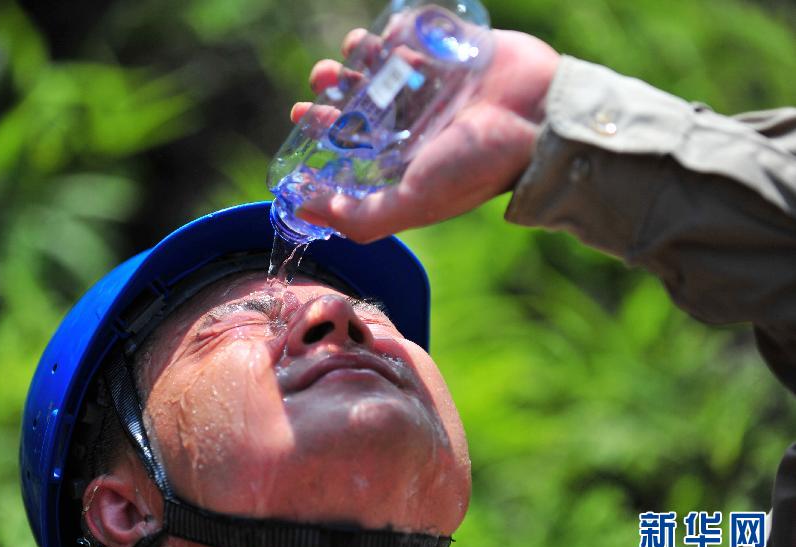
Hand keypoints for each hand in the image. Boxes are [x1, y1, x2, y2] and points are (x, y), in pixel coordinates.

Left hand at [291, 28, 559, 242]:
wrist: (539, 118)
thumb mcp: (413, 202)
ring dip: (360, 56)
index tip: (302, 113)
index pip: (354, 144)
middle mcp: (419, 124)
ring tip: (352, 50)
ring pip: (385, 66)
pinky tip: (384, 36)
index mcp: (407, 160)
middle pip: (365, 101)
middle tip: (323, 78)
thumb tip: (304, 210)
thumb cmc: (478, 165)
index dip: (323, 129)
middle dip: (336, 88)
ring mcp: (438, 86)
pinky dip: (394, 33)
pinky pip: (416, 36)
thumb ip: (361, 217)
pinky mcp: (455, 51)